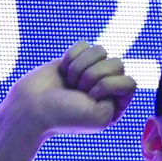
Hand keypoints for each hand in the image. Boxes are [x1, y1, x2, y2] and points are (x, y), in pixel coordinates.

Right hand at [4, 41, 137, 137]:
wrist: (31, 107)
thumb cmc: (65, 116)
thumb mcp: (101, 116)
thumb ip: (120, 95)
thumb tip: (119, 69)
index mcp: (116, 105)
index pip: (130, 82)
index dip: (108, 86)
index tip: (90, 98)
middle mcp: (106, 89)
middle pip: (117, 63)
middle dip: (92, 75)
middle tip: (77, 91)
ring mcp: (91, 73)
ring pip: (100, 50)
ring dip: (80, 66)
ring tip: (69, 82)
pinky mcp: (75, 60)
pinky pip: (84, 44)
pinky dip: (71, 56)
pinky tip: (63, 72)